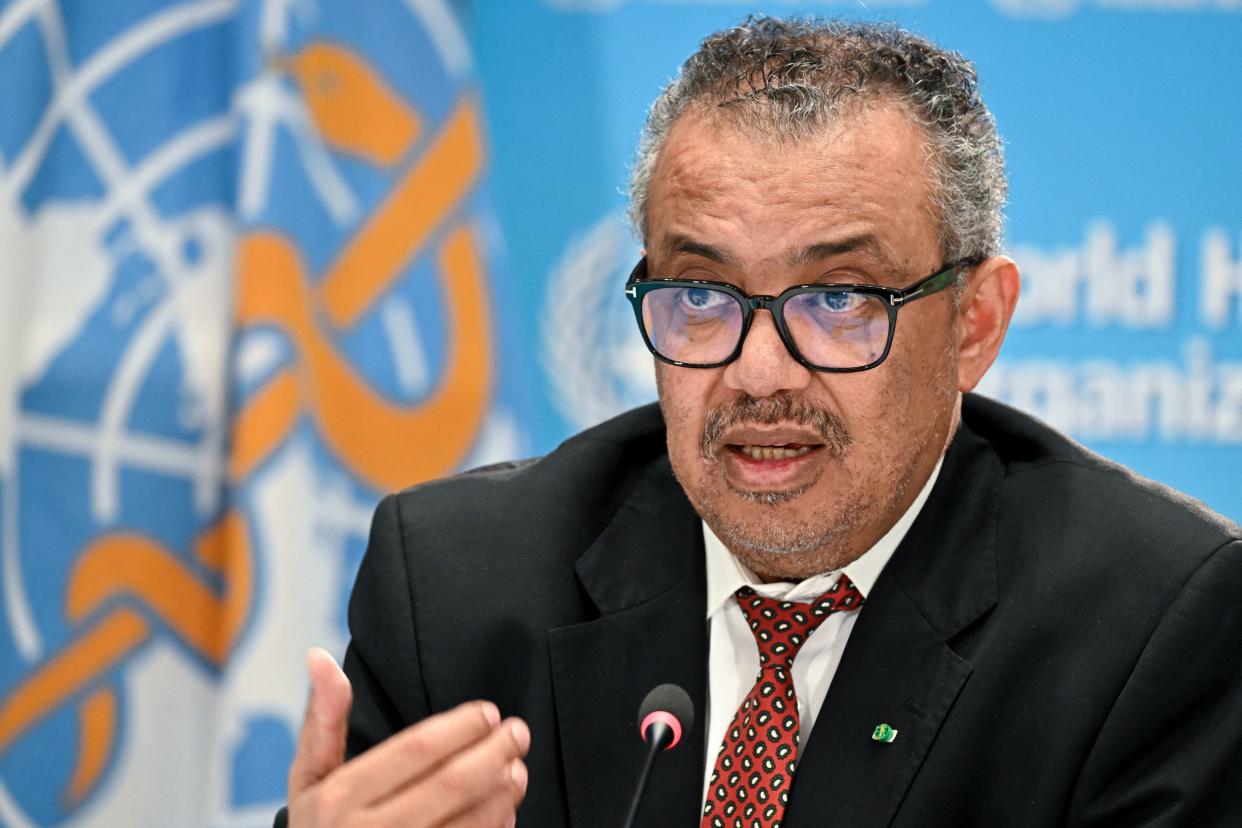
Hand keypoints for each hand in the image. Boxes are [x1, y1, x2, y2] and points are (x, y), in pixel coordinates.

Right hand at [288, 648, 529, 826]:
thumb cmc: (317, 826)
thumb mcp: (308, 777)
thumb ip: (323, 718)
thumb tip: (319, 655)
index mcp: (339, 798)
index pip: (416, 750)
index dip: (460, 727)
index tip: (489, 712)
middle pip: (450, 784)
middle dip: (493, 753)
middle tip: (518, 732)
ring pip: (468, 822)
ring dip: (502, 792)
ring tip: (518, 768)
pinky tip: (507, 810)